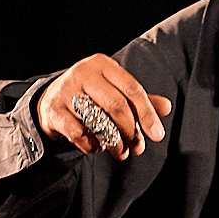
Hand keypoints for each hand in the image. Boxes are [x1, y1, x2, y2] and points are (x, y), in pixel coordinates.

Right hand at [36, 54, 171, 158]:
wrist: (51, 99)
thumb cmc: (91, 94)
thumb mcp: (114, 90)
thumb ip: (139, 99)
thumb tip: (167, 107)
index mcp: (103, 64)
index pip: (132, 89)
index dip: (147, 114)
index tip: (157, 135)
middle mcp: (83, 73)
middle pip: (116, 105)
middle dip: (131, 131)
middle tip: (138, 148)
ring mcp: (65, 91)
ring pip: (97, 121)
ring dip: (114, 143)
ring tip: (121, 152)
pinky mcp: (54, 111)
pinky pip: (79, 134)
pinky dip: (92, 145)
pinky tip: (98, 147)